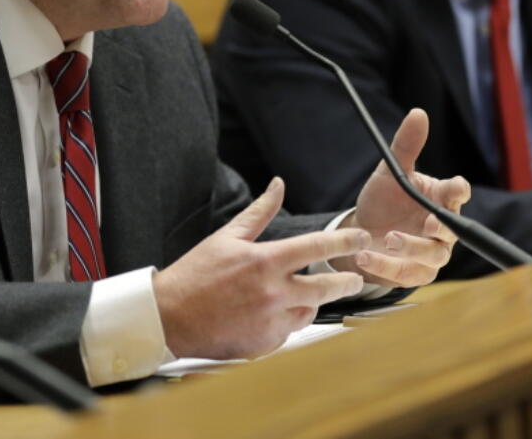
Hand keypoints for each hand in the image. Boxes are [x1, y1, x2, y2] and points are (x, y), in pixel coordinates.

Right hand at [153, 177, 370, 359]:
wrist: (169, 318)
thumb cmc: (195, 276)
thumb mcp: (227, 237)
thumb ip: (260, 212)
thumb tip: (278, 185)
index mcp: (265, 261)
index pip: (318, 247)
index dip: (346, 240)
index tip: (362, 238)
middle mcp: (272, 292)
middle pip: (327, 287)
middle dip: (347, 282)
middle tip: (353, 278)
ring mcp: (270, 321)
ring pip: (309, 312)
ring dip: (309, 303)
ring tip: (294, 296)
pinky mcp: (264, 344)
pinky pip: (288, 332)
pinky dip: (284, 323)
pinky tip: (265, 315)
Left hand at [338, 108, 470, 287]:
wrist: (362, 232)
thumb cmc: (384, 200)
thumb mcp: (390, 171)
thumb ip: (406, 145)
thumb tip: (418, 112)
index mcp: (440, 198)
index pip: (458, 192)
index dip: (458, 190)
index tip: (456, 187)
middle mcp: (441, 227)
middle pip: (451, 230)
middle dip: (439, 228)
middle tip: (426, 223)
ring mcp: (431, 253)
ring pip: (432, 256)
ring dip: (411, 248)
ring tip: (386, 238)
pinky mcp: (415, 273)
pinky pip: (407, 274)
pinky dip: (387, 267)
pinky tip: (366, 257)